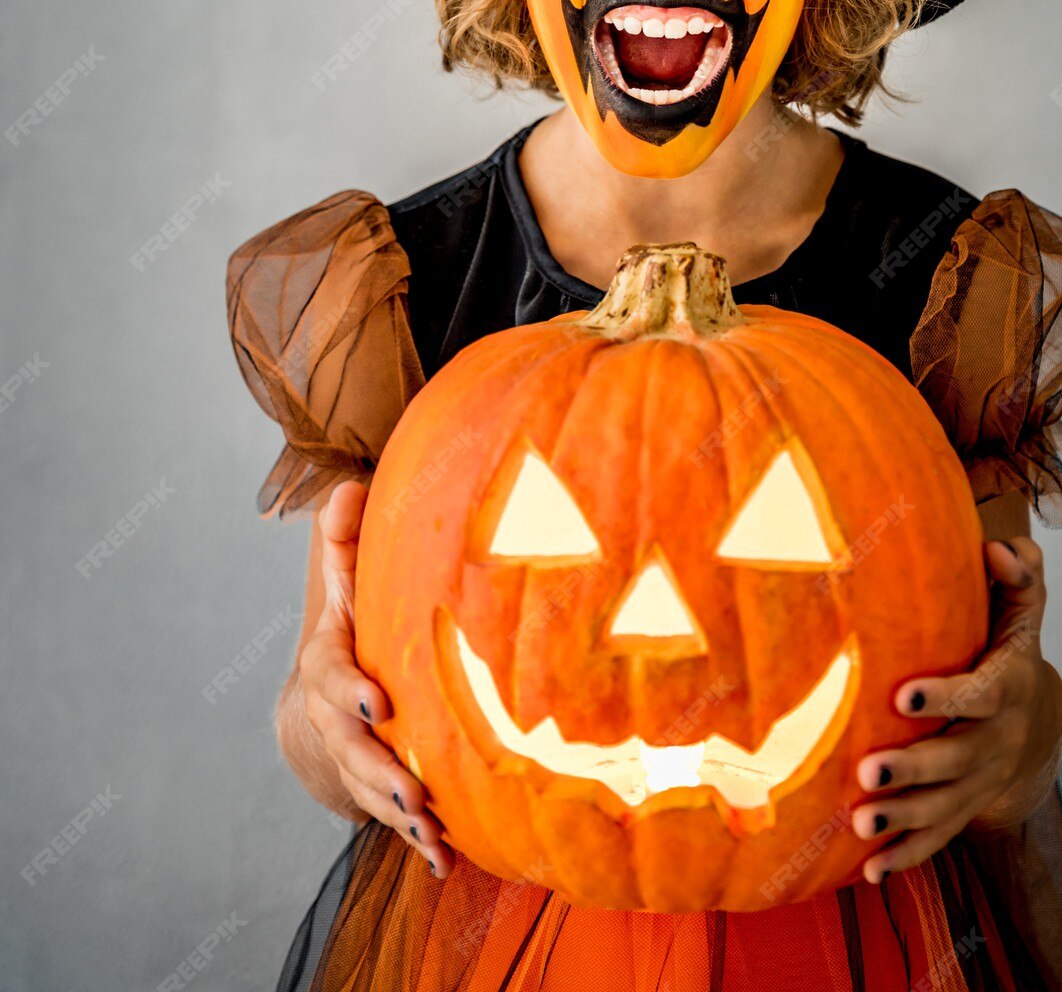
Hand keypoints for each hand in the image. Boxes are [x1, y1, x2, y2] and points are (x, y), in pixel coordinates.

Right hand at [298, 481, 454, 880]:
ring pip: (369, 791)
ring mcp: (354, 757)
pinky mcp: (378, 787)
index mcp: (329, 662)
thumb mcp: (345, 576)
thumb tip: (347, 487)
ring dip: (398, 815)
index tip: (379, 704)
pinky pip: (393, 819)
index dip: (351, 692)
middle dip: (377, 772)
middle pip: (349, 750)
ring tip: (431, 832)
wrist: (328, 688)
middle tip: (411, 791)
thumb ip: (346, 538)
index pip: (332, 678)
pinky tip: (445, 862)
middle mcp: (335, 717)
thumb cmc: (351, 619)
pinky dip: (416, 843)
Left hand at [852, 537, 1061, 883]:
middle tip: (868, 770)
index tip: (903, 695)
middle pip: (956, 760)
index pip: (980, 695)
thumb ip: (1019, 574)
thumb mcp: (1023, 609)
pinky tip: (870, 871)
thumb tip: (998, 547)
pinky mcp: (965, 809)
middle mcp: (998, 740)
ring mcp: (982, 781)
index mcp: (1009, 686)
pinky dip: (907, 857)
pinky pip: (939, 838)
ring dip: (902, 817)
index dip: (946, 697)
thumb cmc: (1010, 647)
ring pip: (944, 807)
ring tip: (858, 820)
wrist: (1038, 720)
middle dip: (914, 769)